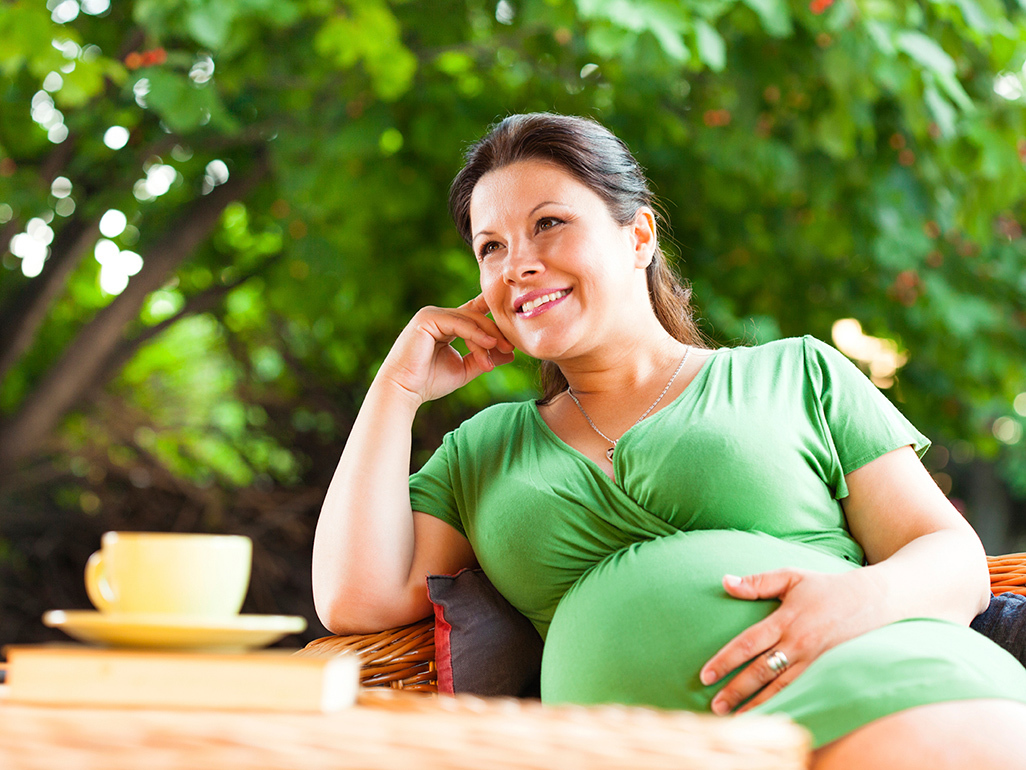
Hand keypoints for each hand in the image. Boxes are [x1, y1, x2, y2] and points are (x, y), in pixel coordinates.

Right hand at [377, 295, 515, 404]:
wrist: (404, 391)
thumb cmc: (429, 382)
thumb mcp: (465, 369)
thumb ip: (484, 358)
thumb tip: (511, 353)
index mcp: (446, 325)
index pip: (474, 315)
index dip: (494, 321)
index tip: (514, 334)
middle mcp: (438, 316)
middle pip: (476, 317)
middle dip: (496, 332)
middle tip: (512, 348)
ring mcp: (431, 314)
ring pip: (469, 319)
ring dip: (488, 336)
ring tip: (503, 351)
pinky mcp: (427, 319)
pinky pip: (458, 323)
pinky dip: (475, 334)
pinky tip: (489, 344)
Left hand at [699, 566, 886, 714]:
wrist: (872, 600)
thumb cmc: (825, 587)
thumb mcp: (791, 577)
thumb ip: (757, 582)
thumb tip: (725, 581)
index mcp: (786, 621)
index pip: (748, 643)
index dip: (726, 660)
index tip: (706, 675)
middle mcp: (798, 644)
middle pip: (761, 672)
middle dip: (736, 690)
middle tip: (715, 706)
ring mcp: (814, 660)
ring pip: (781, 688)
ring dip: (757, 704)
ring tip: (736, 718)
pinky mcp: (827, 671)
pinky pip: (801, 691)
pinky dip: (784, 705)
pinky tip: (770, 715)